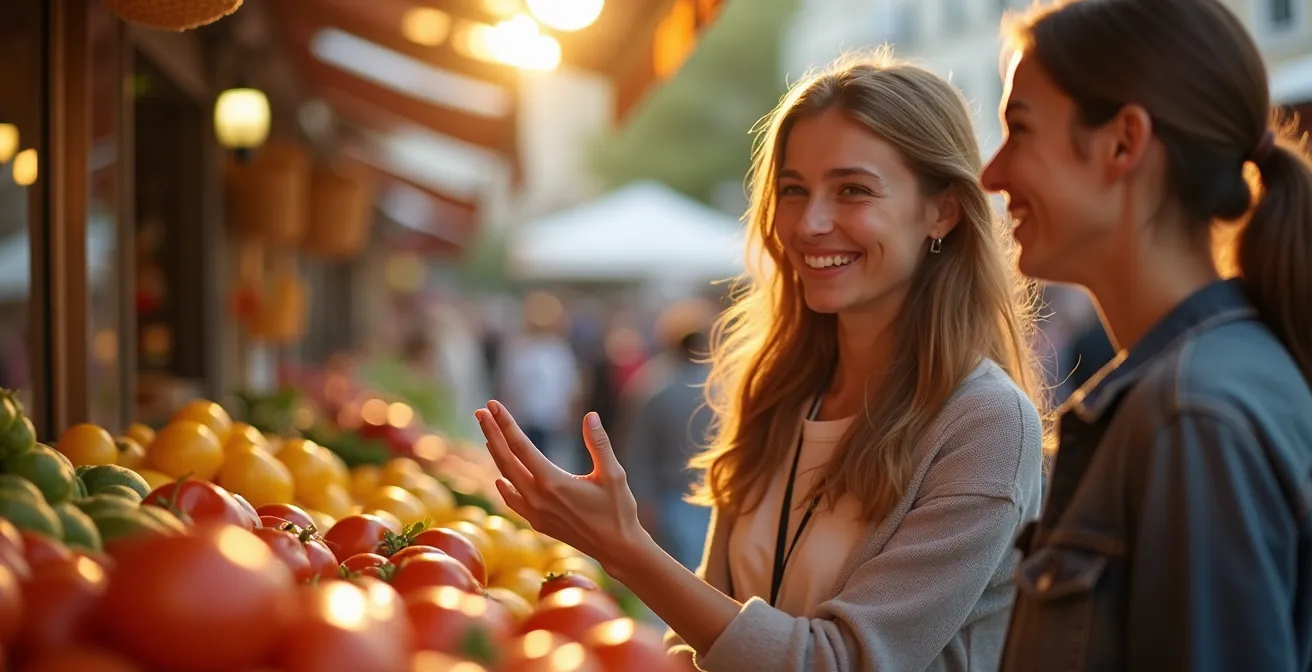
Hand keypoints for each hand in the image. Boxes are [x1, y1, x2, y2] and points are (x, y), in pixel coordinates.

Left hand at [474, 400, 648, 570]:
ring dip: (496, 455)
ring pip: (507, 478)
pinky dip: (505, 487)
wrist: (616, 549)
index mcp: (553, 482)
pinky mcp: (538, 523)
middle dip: (492, 433)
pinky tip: (501, 479)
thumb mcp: (613, 474)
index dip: (505, 424)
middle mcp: (538, 497)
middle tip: (480, 412)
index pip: (520, 446)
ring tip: (488, 435)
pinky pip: (514, 501)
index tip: (492, 406)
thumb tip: (591, 416)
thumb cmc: (619, 510)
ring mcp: (535, 512)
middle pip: (506, 459)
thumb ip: (599, 444)